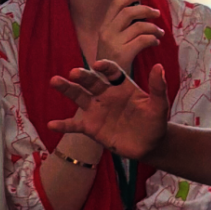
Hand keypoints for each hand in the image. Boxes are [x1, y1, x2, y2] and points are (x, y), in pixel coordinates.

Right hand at [49, 61, 168, 160]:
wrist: (149, 145)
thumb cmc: (155, 122)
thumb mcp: (159, 106)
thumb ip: (158, 88)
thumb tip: (159, 67)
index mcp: (122, 86)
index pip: (112, 72)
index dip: (106, 67)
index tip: (98, 65)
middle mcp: (106, 94)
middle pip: (91, 81)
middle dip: (82, 76)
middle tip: (73, 73)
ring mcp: (97, 110)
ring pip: (79, 96)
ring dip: (67, 89)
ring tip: (55, 81)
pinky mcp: (91, 127)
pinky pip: (75, 125)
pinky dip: (64, 125)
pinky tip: (51, 124)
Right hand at [96, 0, 162, 72]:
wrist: (105, 86)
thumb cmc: (112, 65)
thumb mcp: (111, 43)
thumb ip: (121, 28)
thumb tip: (139, 11)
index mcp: (104, 28)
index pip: (115, 5)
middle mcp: (106, 33)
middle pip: (128, 12)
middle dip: (145, 10)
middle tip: (157, 13)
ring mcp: (113, 44)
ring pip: (138, 26)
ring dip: (153, 27)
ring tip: (159, 33)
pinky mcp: (122, 55)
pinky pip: (143, 39)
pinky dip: (153, 39)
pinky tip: (155, 43)